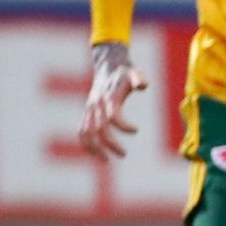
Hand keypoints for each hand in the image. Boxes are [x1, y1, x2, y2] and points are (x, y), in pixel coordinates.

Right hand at [78, 43, 148, 160]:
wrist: (107, 65)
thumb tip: (143, 85)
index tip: (136, 130)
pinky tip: (97, 154)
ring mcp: (89, 109)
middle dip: (110, 144)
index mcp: (109, 97)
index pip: (112, 116)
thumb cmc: (125, 72)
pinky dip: (86, 144)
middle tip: (124, 154)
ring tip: (106, 160)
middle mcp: (96, 105)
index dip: (123, 125)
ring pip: (86, 133)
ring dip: (94, 148)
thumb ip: (139, 79)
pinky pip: (82, 131)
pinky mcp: (87, 113)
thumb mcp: (135, 72)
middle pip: (99, 129)